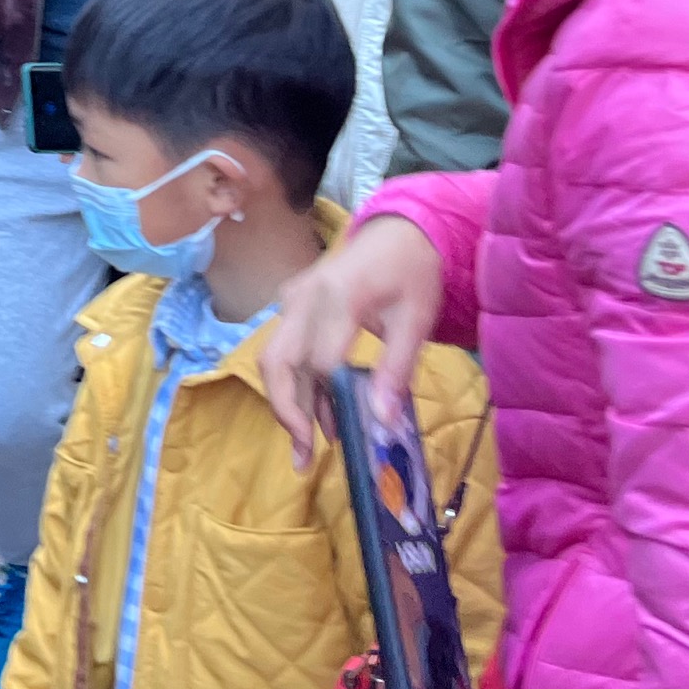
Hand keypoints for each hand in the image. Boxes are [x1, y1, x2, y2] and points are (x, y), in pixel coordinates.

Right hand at [260, 213, 445, 469]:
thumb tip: (381, 420)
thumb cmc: (411, 273)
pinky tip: (316, 417)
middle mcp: (304, 297)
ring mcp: (292, 300)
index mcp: (339, 296)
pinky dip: (295, 387)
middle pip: (278, 362)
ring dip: (288, 405)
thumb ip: (395, 369)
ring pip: (273, 360)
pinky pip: (283, 351)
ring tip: (308, 449)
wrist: (397, 231)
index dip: (334, 400)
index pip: (322, 360)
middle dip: (288, 412)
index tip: (352, 435)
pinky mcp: (291, 306)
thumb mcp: (415, 320)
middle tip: (306, 457)